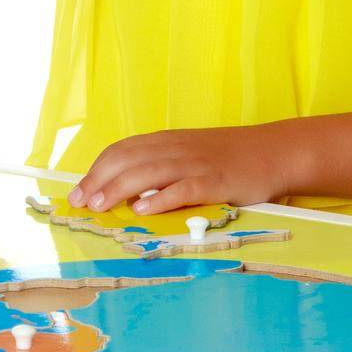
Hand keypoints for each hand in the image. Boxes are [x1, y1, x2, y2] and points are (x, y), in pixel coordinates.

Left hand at [65, 123, 300, 218]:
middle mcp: (175, 148)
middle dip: (99, 181)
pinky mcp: (215, 180)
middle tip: (80, 203)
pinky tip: (144, 209)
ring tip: (99, 206)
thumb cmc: (228, 158)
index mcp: (166, 142)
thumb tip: (126, 194)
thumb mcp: (188, 155)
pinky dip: (161, 198)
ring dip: (119, 189)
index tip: (78, 192)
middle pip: (127, 160)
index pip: (121, 150)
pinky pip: (184, 188)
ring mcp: (195, 163)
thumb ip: (161, 167)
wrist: (273, 151)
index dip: (96, 170)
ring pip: (148, 172)